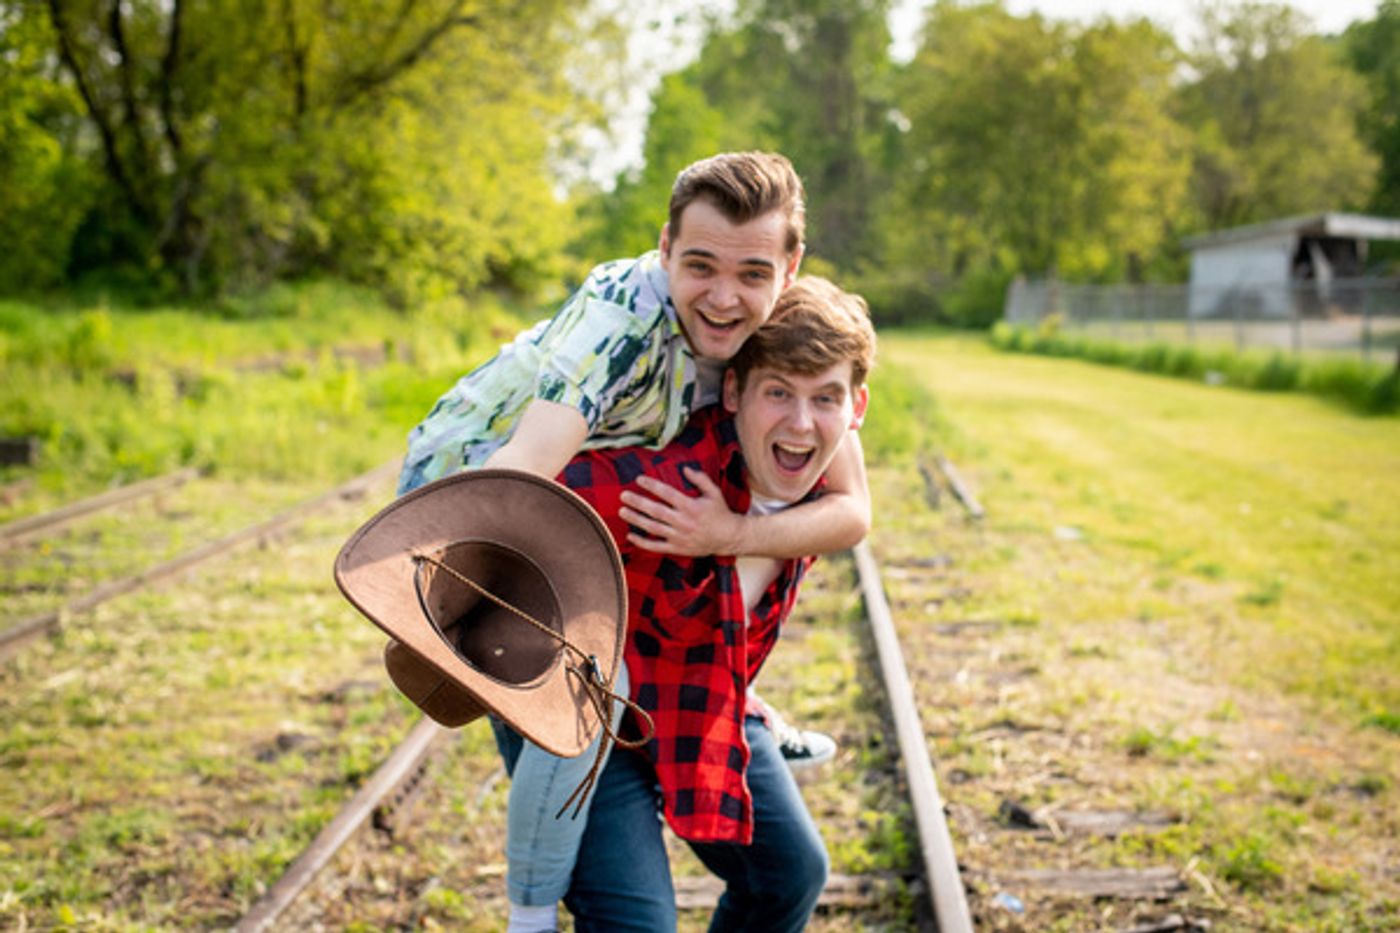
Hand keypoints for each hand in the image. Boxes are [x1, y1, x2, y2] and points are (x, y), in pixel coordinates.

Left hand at [618, 467, 744, 556]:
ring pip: (653, 528)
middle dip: (637, 502)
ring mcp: (679, 537)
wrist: (729, 538)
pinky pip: (656, 546)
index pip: (667, 494)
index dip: (652, 485)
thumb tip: (685, 468)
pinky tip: (630, 535)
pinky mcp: (677, 548)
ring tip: (622, 511)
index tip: (639, 479)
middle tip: (623, 495)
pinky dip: (642, 542)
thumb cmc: (720, 513)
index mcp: (691, 506)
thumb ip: (700, 479)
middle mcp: (683, 522)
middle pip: (656, 510)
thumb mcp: (714, 493)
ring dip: (636, 519)